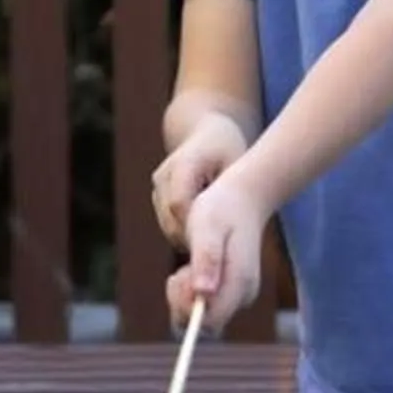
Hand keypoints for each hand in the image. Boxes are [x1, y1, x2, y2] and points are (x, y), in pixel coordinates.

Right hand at [151, 113, 249, 246]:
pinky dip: (186, 235)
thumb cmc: (226, 148)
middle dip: (193, 239)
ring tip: (214, 250)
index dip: (194, 227)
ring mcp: (157, 188)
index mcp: (182, 163)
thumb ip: (229, 189)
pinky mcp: (157, 198)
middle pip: (171, 220)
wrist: (205, 135)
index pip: (180, 204)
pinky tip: (206, 242)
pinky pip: (170, 225)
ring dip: (189, 240)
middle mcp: (163, 176)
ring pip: (168, 226)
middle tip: (218, 257)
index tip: (217, 243)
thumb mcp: (235, 163)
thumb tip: (226, 223)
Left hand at [168, 173, 270, 332]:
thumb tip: (202, 294)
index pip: (210, 321)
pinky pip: (204, 306)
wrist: (243, 197)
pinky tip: (191, 267)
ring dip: (185, 296)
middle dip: (183, 304)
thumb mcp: (208, 227)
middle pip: (205, 325)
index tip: (178, 277)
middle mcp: (242, 295)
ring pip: (202, 316)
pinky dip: (190, 292)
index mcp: (239, 282)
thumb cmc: (222, 208)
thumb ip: (206, 260)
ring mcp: (238, 294)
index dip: (186, 308)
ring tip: (187, 265)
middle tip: (179, 272)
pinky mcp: (230, 291)